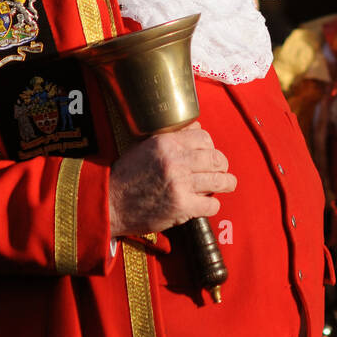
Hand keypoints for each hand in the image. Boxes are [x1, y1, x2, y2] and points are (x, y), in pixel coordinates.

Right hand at [108, 122, 235, 238]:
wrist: (110, 203)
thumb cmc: (126, 176)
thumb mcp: (144, 146)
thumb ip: (170, 138)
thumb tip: (197, 129)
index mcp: (166, 142)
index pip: (205, 138)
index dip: (211, 147)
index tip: (209, 155)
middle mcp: (175, 160)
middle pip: (217, 158)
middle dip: (222, 165)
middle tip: (221, 170)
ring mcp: (180, 184)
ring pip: (220, 180)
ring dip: (226, 183)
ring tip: (226, 184)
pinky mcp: (182, 206)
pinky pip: (212, 204)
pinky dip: (212, 205)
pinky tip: (206, 204)